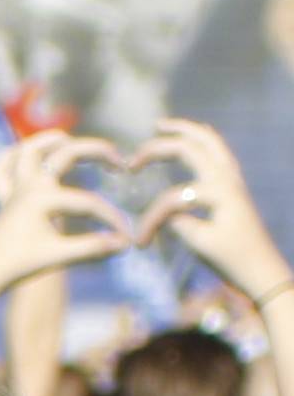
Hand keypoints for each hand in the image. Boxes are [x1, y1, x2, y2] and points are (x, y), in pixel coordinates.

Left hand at [0, 129, 132, 283]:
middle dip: (96, 151)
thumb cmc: (18, 267)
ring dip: (50, 140)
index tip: (126, 237)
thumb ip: (92, 248)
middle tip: (119, 162)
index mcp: (42, 197)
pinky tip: (31, 157)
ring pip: (30, 149)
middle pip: (66, 153)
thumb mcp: (58, 257)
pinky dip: (15, 156)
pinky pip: (4, 167)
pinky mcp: (4, 197)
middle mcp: (28, 185)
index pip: (87, 203)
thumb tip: (124, 244)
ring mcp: (14, 188)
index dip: (110, 219)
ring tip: (71, 140)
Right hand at [131, 118, 291, 304]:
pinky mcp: (234, 182)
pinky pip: (217, 149)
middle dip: (158, 148)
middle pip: (189, 146)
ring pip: (207, 139)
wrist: (262, 270)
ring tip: (160, 126)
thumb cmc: (233, 261)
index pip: (172, 198)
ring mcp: (233, 176)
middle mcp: (226, 176)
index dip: (151, 219)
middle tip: (133, 160)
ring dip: (183, 129)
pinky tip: (188, 139)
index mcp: (218, 191)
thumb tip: (162, 211)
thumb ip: (178, 221)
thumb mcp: (201, 244)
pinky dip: (200, 139)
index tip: (140, 244)